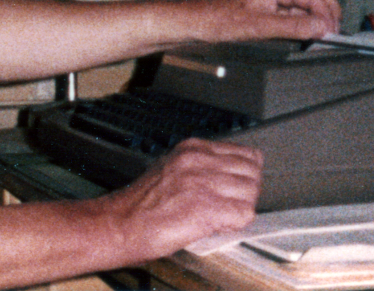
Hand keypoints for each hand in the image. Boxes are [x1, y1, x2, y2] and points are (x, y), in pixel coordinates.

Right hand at [102, 138, 262, 260]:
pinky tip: (216, 225)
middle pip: (253, 172)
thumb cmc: (141, 203)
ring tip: (220, 216)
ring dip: (240, 208)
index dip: (245, 174)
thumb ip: (200, 166)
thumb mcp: (171, 168)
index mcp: (192, 148)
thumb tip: (229, 176)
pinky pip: (244, 214)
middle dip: (246, 192)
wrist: (120, 223)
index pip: (246, 154)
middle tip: (229, 205)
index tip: (235, 187)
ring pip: (251, 193)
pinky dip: (235, 224)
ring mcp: (203, 182)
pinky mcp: (206, 208)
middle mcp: (199, 160)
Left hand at [181, 0, 340, 42]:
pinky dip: (304, 22)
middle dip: (328, 8)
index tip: (334, 32)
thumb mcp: (259, 26)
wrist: (195, 23)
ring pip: (304, 3)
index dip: (327, 13)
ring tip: (326, 34)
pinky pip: (292, 13)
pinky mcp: (266, 10)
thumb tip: (321, 27)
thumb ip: (293, 27)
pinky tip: (307, 34)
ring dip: (317, 16)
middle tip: (336, 30)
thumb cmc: (218, 19)